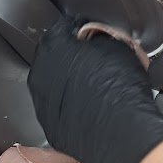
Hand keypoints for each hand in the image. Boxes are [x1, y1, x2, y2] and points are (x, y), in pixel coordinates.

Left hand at [28, 18, 162, 162]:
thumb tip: (96, 40)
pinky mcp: (51, 129)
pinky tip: (90, 108)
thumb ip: (99, 37)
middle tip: (94, 61)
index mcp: (53, 48)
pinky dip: (70, 107)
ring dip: (69, 83)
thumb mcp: (117, 46)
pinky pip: (59, 111)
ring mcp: (42, 105)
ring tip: (94, 87)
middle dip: (71, 57)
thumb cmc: (120, 88)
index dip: (81, 29)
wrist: (123, 134)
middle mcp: (40, 75)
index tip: (92, 34)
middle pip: (53, 57)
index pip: (63, 28)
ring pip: (53, 86)